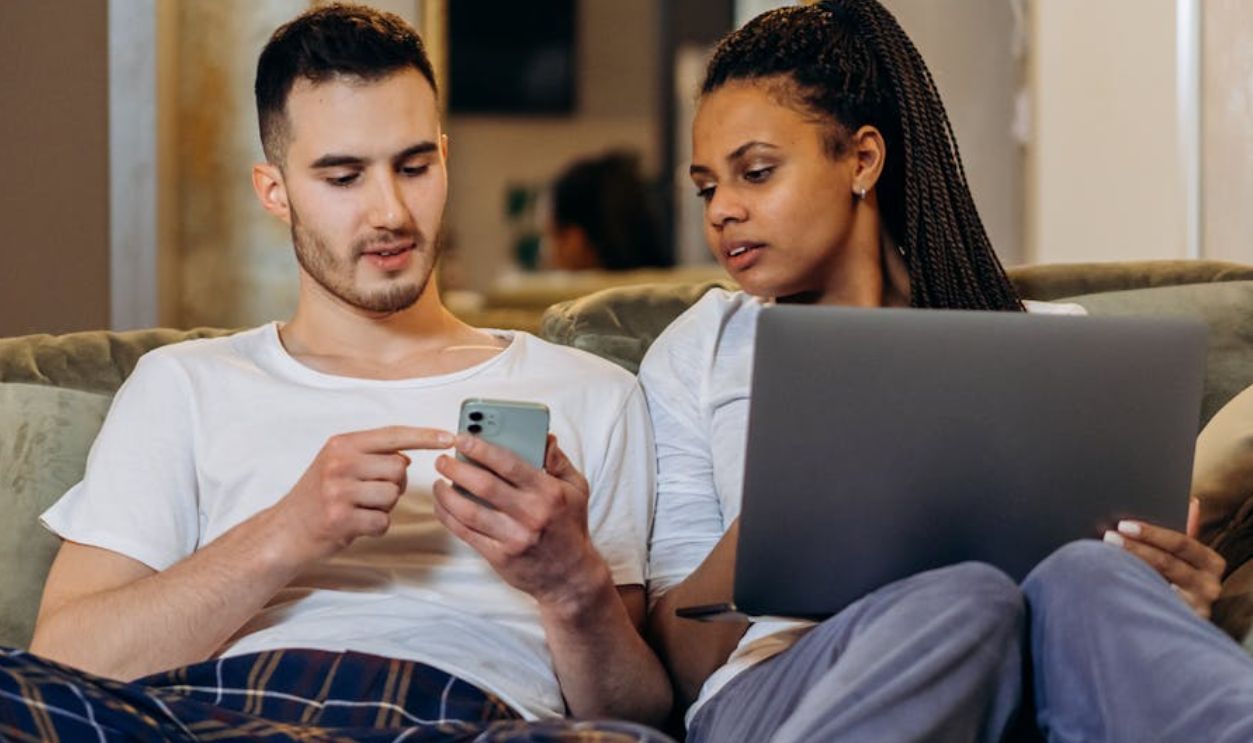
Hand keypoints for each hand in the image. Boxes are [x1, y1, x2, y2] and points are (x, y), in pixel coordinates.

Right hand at [273, 426, 453, 563]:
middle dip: (395, 485)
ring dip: (384, 507)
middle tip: (370, 494)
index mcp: (341, 444)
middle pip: (399, 468)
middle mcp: (339, 462)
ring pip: (393, 495)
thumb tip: (406, 456)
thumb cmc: (315, 499)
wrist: (283, 532)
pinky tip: (355, 525)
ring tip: (359, 509)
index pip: (392, 434)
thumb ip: (370, 456)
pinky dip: (376, 527)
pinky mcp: (341, 518)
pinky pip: (383, 521)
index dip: (424, 436)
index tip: (449, 437)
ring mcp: (339, 490)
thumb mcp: (336, 465)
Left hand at [432, 433, 606, 608]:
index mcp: (548, 492)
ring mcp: (513, 537)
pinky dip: (448, 517)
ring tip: (438, 482)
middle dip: (457, 468)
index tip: (462, 438)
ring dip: (447, 494)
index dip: (482, 449)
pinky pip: (466, 533)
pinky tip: (442, 505)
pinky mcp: (500, 557)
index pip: (509, 464)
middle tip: (443, 459)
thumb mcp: (577, 489)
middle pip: (484, 486)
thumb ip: (559, 461)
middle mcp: (530, 514)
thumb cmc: (571, 527)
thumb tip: (544, 437)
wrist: (571, 577)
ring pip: (469, 511)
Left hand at [1105, 520, 1225, 618]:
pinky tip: (1110, 586)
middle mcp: (1209, 587)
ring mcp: (1195, 609)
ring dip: (1128, 570)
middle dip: (1135, 549)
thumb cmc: (1176, 578)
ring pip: (1156, 586)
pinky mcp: (1177, 624)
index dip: (1152, 533)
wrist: (1177, 622)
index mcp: (1211, 563)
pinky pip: (1150, 608)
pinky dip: (1129, 594)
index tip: (1124, 525)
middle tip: (1108, 537)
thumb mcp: (1182, 555)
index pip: (1182, 543)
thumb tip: (1192, 502)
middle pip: (1168, 564)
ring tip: (1102, 559)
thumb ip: (1184, 531)